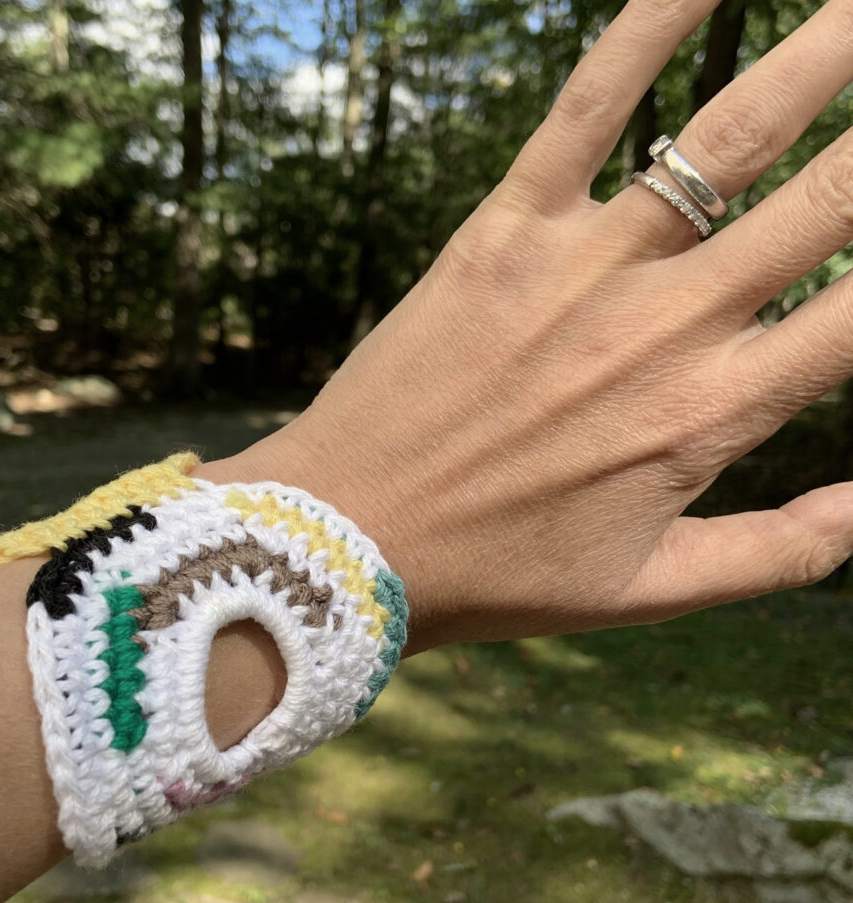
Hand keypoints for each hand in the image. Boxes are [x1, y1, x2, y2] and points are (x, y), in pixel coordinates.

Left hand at [205, 0, 852, 652]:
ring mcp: (581, 270)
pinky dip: (648, 26)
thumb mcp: (646, 592)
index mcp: (710, 415)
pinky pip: (585, 110)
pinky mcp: (501, 233)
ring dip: (823, 50)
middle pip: (834, 200)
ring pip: (731, 134)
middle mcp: (664, 329)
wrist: (350, 540)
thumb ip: (777, 553)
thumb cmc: (495, 573)